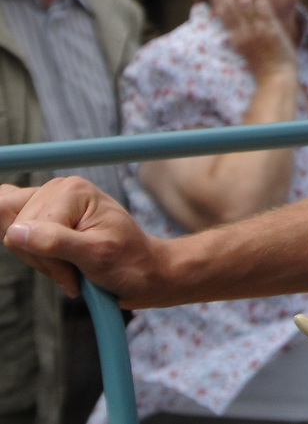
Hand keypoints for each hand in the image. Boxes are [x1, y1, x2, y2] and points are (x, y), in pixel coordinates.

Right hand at [1, 177, 163, 301]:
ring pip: (9, 231)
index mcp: (72, 190)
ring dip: (36, 259)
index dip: (44, 259)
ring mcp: (49, 201)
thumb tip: (15, 232)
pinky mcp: (43, 215)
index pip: (23, 229)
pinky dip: (26, 248)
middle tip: (75, 267)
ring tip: (70, 264)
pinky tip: (49, 253)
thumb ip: (55, 242)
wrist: (143, 270)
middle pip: (12, 229)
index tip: (77, 270)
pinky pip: (10, 225)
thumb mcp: (95, 255)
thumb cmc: (127, 263)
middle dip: (40, 259)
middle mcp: (58, 188)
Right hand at [208, 0, 296, 80]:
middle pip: (227, 2)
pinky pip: (262, 7)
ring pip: (243, 1)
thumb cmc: (265, 66)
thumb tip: (237, 20)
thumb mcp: (247, 48)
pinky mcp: (268, 30)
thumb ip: (242, 33)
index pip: (221, 10)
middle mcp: (240, 32)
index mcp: (233, 36)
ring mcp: (253, 30)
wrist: (275, 80)